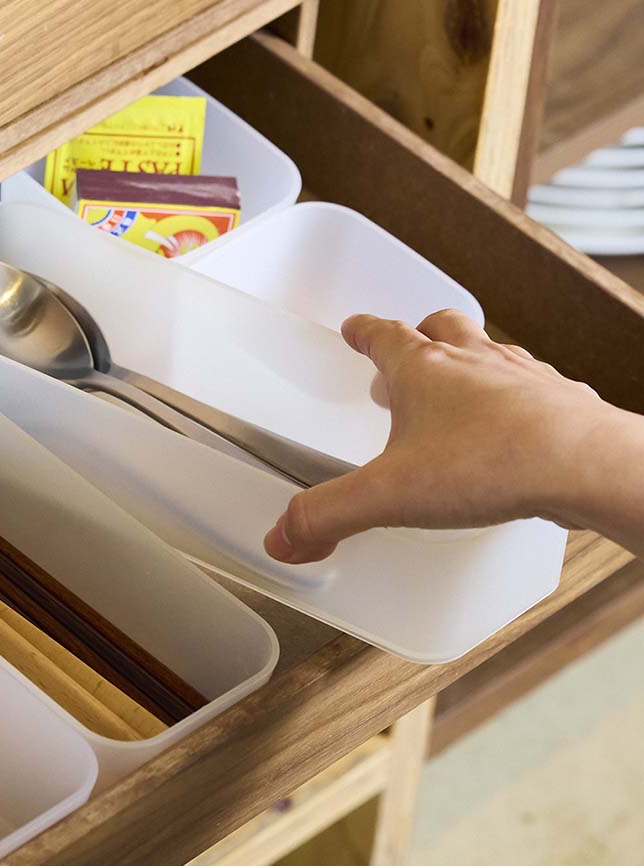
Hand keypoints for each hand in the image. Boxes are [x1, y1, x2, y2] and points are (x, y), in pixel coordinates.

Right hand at [263, 309, 623, 563]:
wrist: (582, 463)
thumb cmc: (491, 461)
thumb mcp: (386, 495)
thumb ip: (329, 514)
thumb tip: (286, 534)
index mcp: (423, 371)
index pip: (384, 336)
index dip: (364, 332)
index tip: (355, 329)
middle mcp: (474, 363)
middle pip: (441, 330)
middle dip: (418, 338)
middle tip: (406, 352)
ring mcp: (522, 379)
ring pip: (489, 353)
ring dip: (468, 362)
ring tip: (457, 388)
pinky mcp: (558, 404)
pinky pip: (531, 388)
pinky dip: (514, 399)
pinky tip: (510, 428)